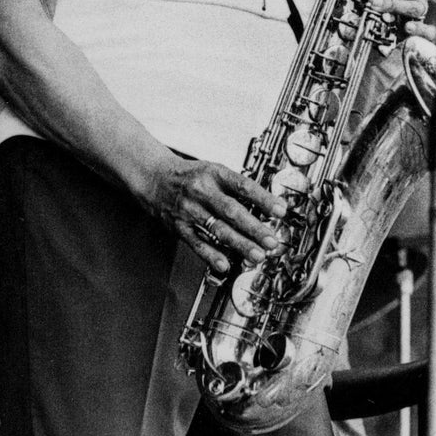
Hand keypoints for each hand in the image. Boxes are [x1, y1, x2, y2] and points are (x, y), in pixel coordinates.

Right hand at [144, 157, 286, 272]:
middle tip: (271, 241)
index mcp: (215, 173)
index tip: (281, 210)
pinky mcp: (179, 226)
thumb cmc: (191, 176)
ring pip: (217, 229)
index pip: (243, 186)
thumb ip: (237, 187)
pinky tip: (225, 264)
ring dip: (239, 244)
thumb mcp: (214, 171)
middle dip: (254, 228)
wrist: (154, 178)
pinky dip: (211, 255)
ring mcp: (190, 209)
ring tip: (257, 255)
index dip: (263, 199)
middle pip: (232, 211)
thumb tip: (266, 204)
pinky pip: (197, 243)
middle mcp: (202, 191)